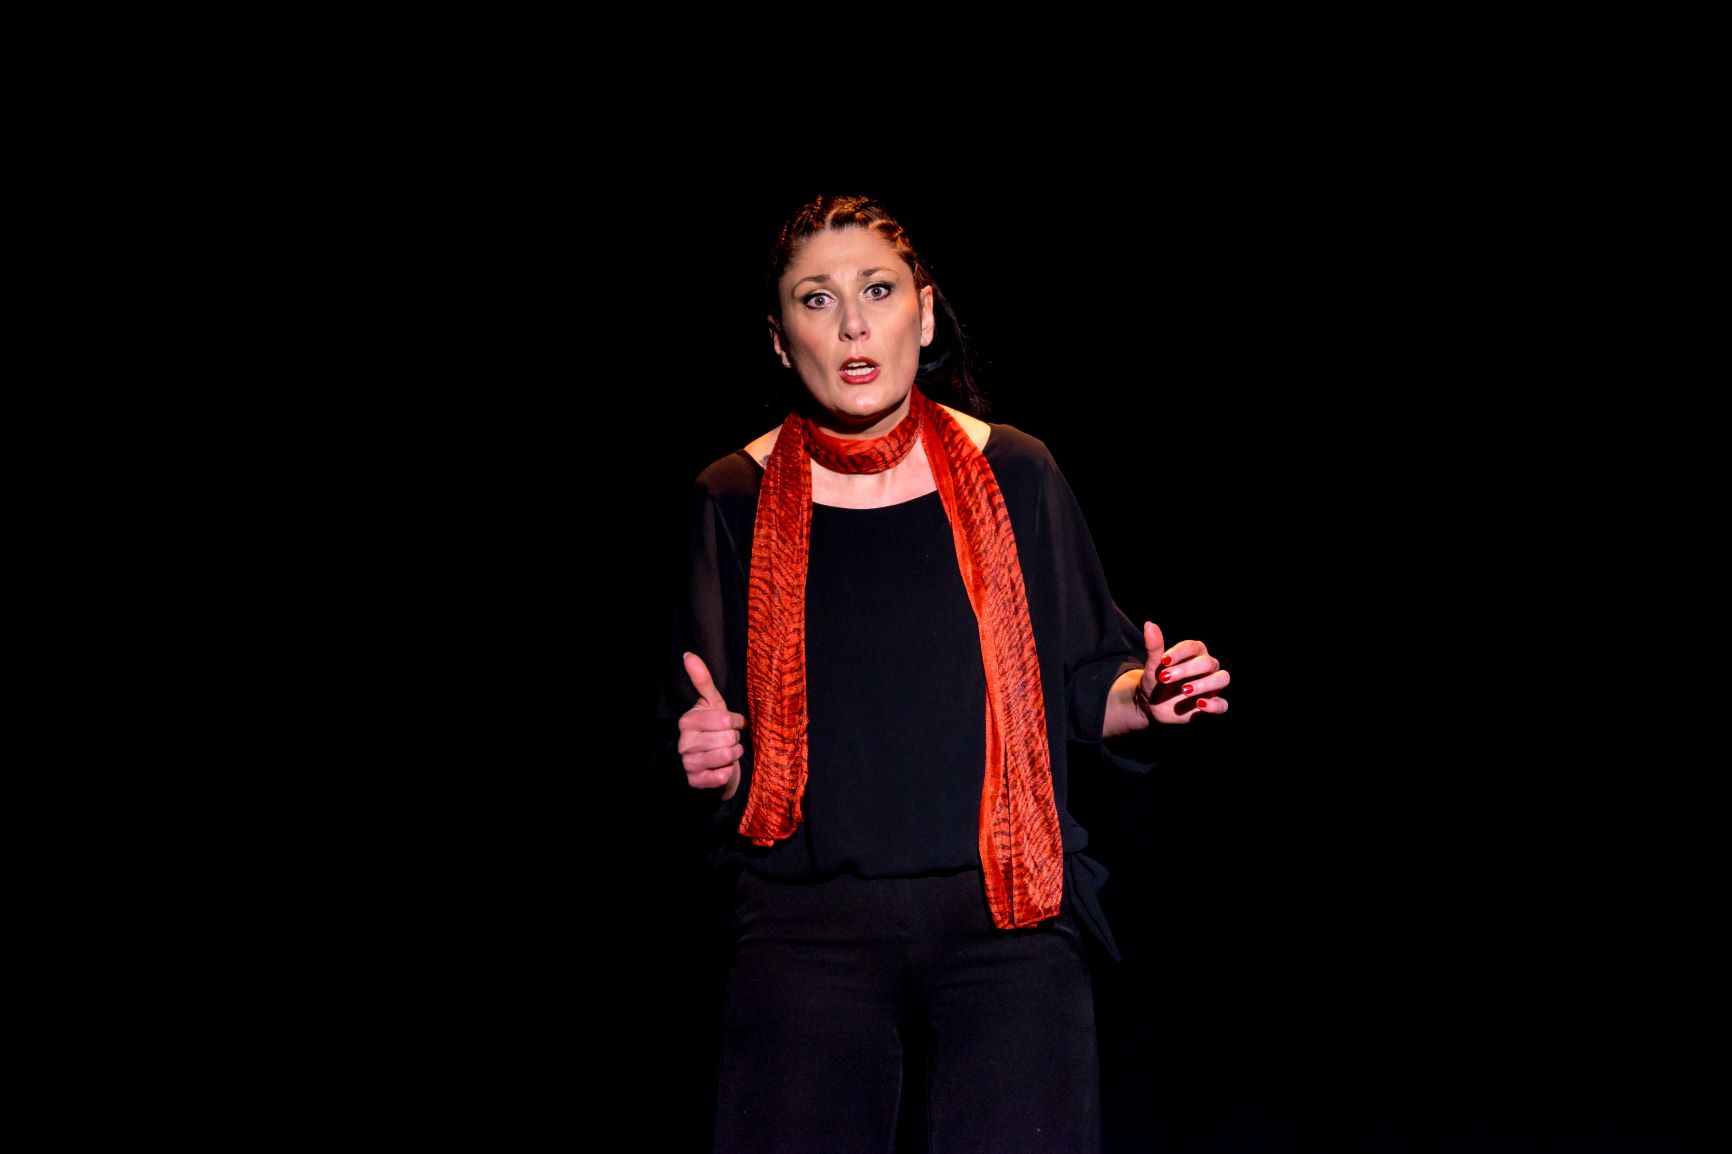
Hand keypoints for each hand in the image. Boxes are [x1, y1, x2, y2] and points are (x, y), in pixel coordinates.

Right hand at [678, 651, 744, 796]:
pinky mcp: (695, 781)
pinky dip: (728, 773)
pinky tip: (724, 768)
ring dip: (734, 754)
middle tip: (728, 740)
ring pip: (727, 757)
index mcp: (688, 721)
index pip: (725, 720)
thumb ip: (702, 679)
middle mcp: (684, 742)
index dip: (735, 722)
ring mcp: (688, 763)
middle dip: (735, 739)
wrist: (710, 761)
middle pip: (728, 739)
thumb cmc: (713, 728)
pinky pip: (721, 777)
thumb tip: (688, 654)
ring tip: (728, 751)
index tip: (731, 723)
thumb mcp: (712, 703)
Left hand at [1136, 621, 1229, 723]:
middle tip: (1165, 678)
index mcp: (1194, 654)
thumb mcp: (1153, 666)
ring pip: (1222, 679)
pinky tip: (1199, 704)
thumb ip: (1154, 647)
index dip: (1180, 652)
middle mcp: (1207, 668)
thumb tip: (1149, 624)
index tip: (1163, 661)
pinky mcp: (1211, 704)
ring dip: (1205, 684)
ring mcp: (1211, 686)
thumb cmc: (1155, 681)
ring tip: (1184, 690)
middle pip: (1207, 663)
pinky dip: (1214, 705)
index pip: (1194, 647)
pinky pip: (1222, 705)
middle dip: (1186, 670)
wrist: (1150, 705)